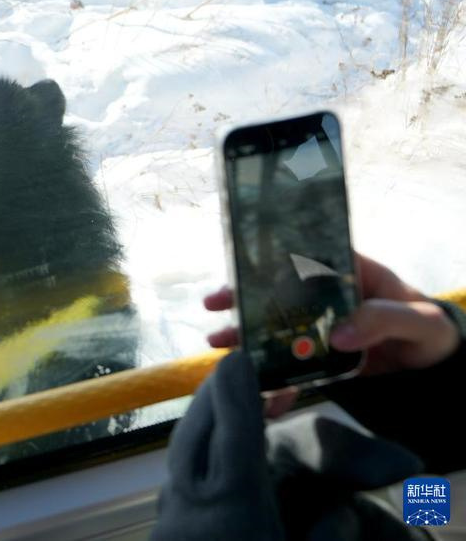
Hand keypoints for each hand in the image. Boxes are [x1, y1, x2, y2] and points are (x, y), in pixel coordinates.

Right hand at [204, 252, 459, 378]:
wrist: (440, 369)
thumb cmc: (431, 332)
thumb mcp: (417, 322)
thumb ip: (382, 320)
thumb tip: (338, 333)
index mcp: (351, 275)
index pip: (306, 260)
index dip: (270, 262)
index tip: (242, 271)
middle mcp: (329, 299)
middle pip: (279, 293)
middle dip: (243, 299)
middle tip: (212, 306)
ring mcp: (322, 329)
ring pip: (277, 328)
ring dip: (247, 336)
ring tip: (218, 344)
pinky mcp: (322, 359)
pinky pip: (293, 368)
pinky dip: (274, 382)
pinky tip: (256, 393)